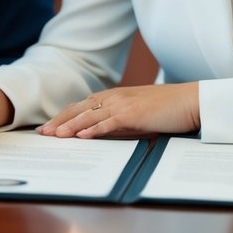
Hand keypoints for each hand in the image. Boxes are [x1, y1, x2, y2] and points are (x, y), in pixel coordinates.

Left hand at [36, 83, 200, 138]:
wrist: (190, 101)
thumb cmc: (167, 109)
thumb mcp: (138, 113)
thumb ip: (119, 120)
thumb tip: (101, 132)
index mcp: (115, 96)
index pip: (82, 106)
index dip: (64, 115)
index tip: (49, 126)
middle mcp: (115, 97)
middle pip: (79, 109)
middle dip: (59, 121)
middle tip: (42, 133)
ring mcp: (124, 104)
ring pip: (89, 115)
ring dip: (70, 126)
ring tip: (54, 135)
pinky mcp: (134, 114)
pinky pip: (109, 122)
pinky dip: (93, 129)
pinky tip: (81, 136)